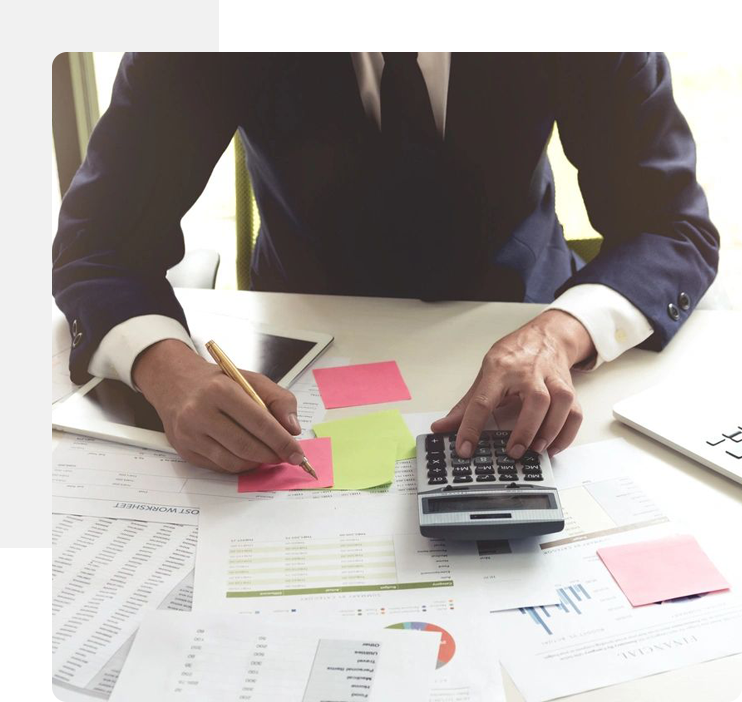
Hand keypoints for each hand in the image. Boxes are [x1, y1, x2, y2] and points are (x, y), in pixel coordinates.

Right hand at [133, 340, 303, 472]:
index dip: (283, 442)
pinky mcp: (185, 450)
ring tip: (269, 454)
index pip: (260, 423)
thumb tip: (292, 429)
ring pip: (233, 461)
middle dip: (273, 455)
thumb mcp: (252, 380)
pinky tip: (248, 456)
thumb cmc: (218, 382)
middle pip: (246, 446)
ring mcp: (190, 434)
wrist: (176, 383)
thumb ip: (279, 400)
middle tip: (287, 456)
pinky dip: (240, 465)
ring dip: (257, 463)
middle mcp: (200, 412)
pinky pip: (220, 467)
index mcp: (220, 390)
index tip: (298, 453)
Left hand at [431, 310, 594, 458]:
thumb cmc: (514, 357)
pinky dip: (566, 434)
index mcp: (500, 370)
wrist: (546, 336)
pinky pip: (575, 413)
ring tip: (535, 450)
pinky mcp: (569, 388)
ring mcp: (553, 379)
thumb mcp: (485, 374)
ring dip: (550, 430)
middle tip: (513, 452)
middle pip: (535, 399)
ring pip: (561, 403)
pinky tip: (552, 447)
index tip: (465, 448)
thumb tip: (441, 427)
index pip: (483, 400)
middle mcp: (529, 372)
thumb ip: (466, 405)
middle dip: (525, 429)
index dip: (471, 427)